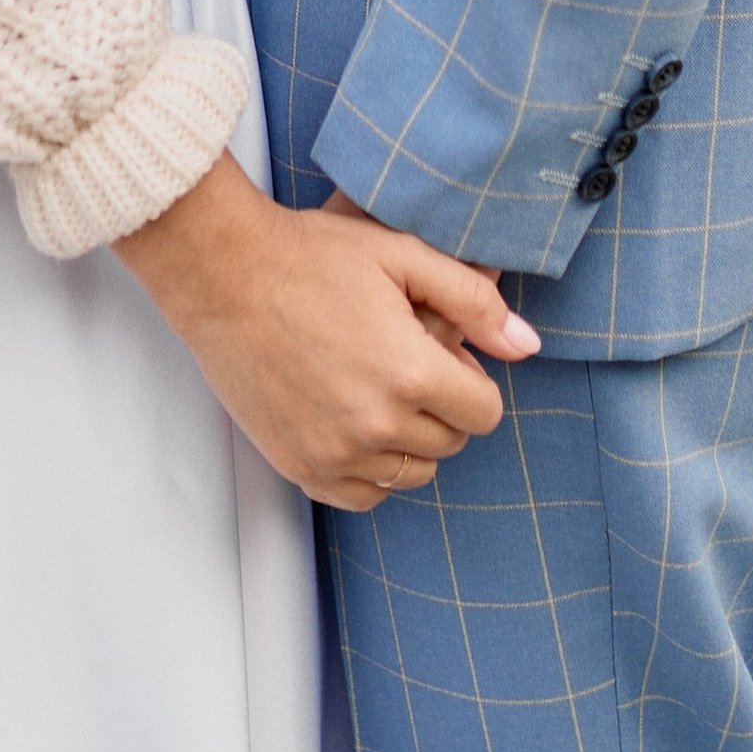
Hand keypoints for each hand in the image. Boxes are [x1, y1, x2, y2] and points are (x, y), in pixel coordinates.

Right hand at [115, 155, 539, 511]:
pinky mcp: (300, 468)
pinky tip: (350, 419)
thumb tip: (528, 346)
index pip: (485, 413)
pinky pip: (365, 496)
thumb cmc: (311, 256)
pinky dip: (369, 467)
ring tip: (372, 384)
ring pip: (411, 473)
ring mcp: (335, 454)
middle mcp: (377, 426)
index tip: (439, 351)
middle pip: (450, 442)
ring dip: (407, 437)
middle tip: (399, 357)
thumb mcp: (401, 255)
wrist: (224, 275)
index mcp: (411, 374)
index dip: (468, 377)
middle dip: (440, 404)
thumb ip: (474, 301)